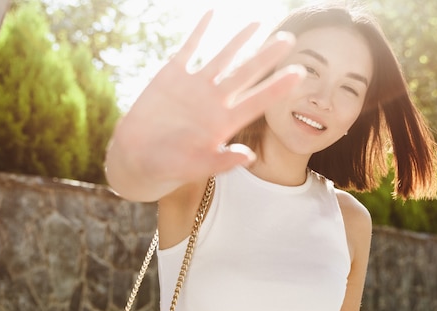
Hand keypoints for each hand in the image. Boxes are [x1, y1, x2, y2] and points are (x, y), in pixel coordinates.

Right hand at [112, 11, 303, 184]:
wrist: (136, 159)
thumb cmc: (168, 168)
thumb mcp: (195, 167)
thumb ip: (222, 162)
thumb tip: (249, 157)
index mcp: (225, 123)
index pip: (258, 101)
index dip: (278, 86)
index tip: (299, 73)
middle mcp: (215, 101)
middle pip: (246, 74)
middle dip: (267, 56)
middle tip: (288, 39)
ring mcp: (194, 87)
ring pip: (222, 58)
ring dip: (240, 40)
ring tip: (259, 23)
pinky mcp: (171, 77)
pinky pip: (188, 48)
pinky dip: (198, 32)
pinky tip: (211, 14)